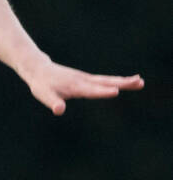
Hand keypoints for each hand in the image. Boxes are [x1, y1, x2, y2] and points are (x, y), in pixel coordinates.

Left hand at [22, 58, 144, 114]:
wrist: (39, 69)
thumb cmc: (41, 84)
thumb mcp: (43, 95)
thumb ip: (52, 102)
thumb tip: (59, 110)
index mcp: (75, 86)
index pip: (91, 90)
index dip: (103, 91)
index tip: (116, 91)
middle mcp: (83, 81)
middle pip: (105, 82)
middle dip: (122, 83)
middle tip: (139, 82)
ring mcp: (86, 79)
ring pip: (107, 80)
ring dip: (124, 81)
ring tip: (140, 81)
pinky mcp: (86, 79)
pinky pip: (104, 80)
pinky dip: (116, 80)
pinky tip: (126, 82)